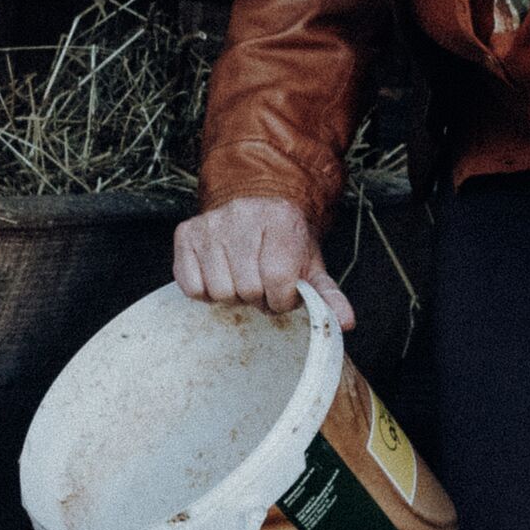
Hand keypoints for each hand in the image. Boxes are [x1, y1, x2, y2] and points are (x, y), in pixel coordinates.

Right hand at [173, 195, 354, 330]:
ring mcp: (210, 224)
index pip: (277, 279)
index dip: (282, 298)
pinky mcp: (185, 233)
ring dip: (232, 296)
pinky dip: (205, 291)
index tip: (284, 293)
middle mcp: (242, 215)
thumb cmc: (285, 242)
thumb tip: (344, 322)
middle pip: (247, 288)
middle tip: (262, 285)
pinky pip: (191, 287)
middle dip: (257, 297)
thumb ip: (327, 295)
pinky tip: (219, 275)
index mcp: (280, 219)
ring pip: (218, 291)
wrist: (259, 207)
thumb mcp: (311, 265)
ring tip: (241, 279)